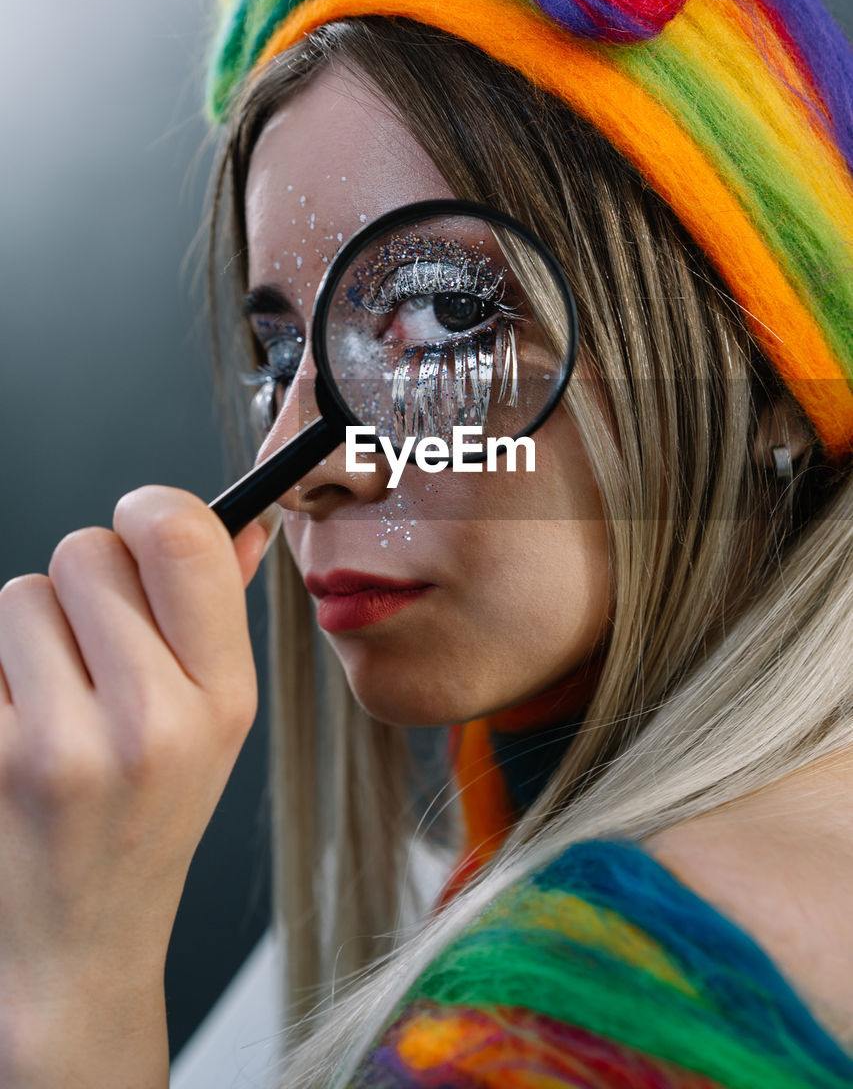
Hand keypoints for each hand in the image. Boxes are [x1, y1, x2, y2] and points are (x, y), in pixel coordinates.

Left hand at [0, 486, 274, 1087]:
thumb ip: (219, 612)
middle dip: (86, 581)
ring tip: (54, 699)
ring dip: (31, 632)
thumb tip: (236, 524)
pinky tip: (16, 733)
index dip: (153, 508)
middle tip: (96, 641)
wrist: (76, 948)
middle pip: (87, 550)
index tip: (141, 525)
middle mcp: (148, 721)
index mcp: (222, 699)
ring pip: (20, 596)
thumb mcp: (215, 724)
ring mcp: (56, 747)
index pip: (180, 537)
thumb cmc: (148, 822)